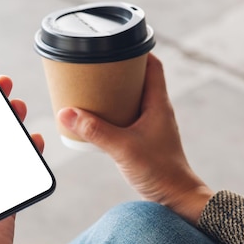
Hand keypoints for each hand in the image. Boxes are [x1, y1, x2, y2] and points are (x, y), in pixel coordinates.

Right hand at [58, 53, 212, 223]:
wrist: (176, 199)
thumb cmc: (160, 172)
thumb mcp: (123, 149)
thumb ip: (95, 131)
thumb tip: (66, 113)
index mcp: (158, 103)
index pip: (153, 65)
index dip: (136, 50)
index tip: (115, 44)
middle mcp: (157, 110)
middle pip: (139, 78)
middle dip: (118, 70)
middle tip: (95, 66)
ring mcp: (152, 125)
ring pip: (132, 98)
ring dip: (114, 92)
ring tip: (90, 89)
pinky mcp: (145, 139)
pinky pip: (127, 116)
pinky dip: (113, 111)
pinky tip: (96, 117)